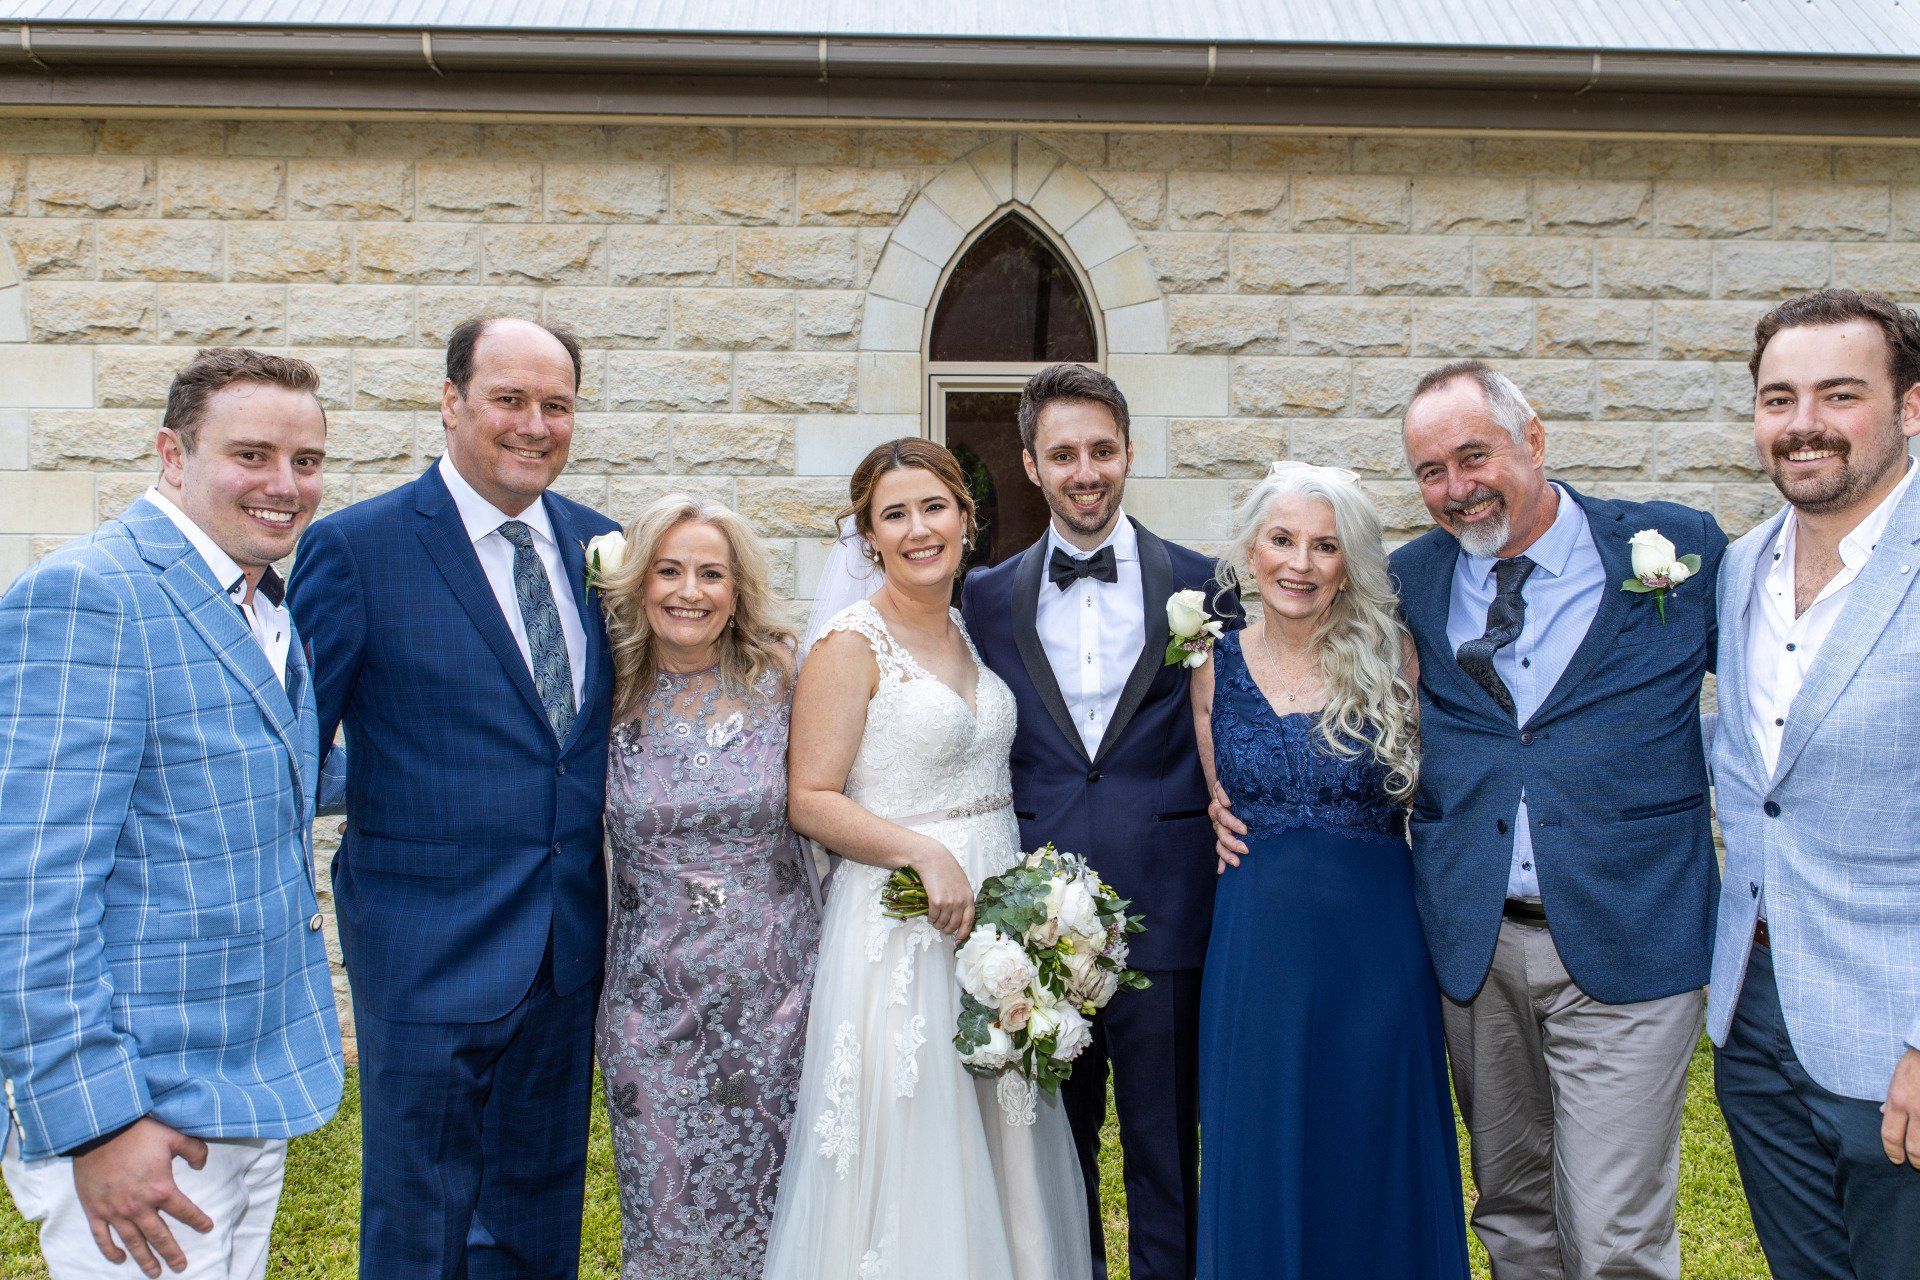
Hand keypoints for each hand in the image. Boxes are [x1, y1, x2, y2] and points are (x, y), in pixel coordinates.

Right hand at [72, 1117, 212, 1276]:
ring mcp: (115, 1211)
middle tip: (181, 1266)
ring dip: (144, 1259)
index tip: (207, 1228)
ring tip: (155, 1272)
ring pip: (133, 1242)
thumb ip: (194, 1150)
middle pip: (160, 1236)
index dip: (198, 1220)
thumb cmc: (137, 1132)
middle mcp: (139, 1206)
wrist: (99, 1131)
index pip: (185, 1211)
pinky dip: (111, 1250)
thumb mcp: (174, 1136)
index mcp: (161, 1189)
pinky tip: (119, 1259)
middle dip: (172, 1253)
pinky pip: (103, 1237)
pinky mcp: (95, 1211)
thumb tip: (202, 1164)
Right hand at [909, 839, 975, 940]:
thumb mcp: (961, 882)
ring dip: (938, 925)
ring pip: (943, 923)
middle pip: (955, 924)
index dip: (964, 932)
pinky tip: (929, 916)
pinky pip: (933, 917)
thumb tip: (959, 912)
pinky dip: (930, 918)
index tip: (959, 939)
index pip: (969, 920)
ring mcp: (949, 902)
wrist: (932, 858)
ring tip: (935, 922)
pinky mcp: (936, 902)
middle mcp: (960, 901)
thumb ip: (962, 896)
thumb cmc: (946, 868)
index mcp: (969, 897)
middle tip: (943, 929)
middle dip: (947, 930)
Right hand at [1210, 781, 1248, 872]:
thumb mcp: (1226, 784)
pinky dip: (1221, 861)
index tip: (1244, 831)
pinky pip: (1220, 850)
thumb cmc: (1230, 786)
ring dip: (1227, 855)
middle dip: (1232, 844)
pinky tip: (1222, 871)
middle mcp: (1217, 821)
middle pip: (1221, 834)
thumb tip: (1227, 802)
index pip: (1224, 817)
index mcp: (1218, 808)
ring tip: (1236, 863)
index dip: (1233, 824)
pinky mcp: (1222, 836)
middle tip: (1245, 849)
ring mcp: (1219, 830)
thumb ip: (1224, 791)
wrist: (1226, 789)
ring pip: (1220, 844)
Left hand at [1882, 1047, 1919, 1164]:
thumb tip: (1883, 1113)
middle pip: (1915, 1148)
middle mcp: (1917, 1110)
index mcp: (1898, 1101)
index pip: (1890, 1136)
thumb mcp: (1896, 1078)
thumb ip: (1891, 1099)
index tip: (1896, 1159)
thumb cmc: (1915, 1063)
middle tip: (1916, 1164)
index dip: (1892, 1152)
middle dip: (1915, 1161)